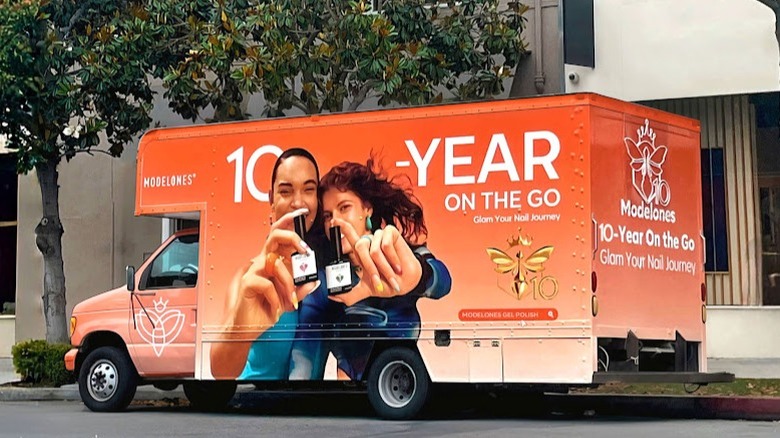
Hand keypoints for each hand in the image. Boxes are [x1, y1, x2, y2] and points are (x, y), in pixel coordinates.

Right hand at [210, 208, 317, 378]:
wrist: (247, 327)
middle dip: (292, 238)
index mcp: (271, 262)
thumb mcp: (288, 298)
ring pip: (276, 265)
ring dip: (288, 284)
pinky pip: (268, 285)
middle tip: (305, 249)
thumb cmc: (264, 309)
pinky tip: (276, 307)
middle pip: (274, 237)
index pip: (278, 235)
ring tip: (290, 300)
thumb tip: (315, 281)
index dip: (287, 221)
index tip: (300, 213)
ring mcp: (253, 271)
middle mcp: (261, 262)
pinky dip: (277, 298)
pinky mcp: (248, 283)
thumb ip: (301, 289)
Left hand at [327, 218, 421, 305]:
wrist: (406, 283)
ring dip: (384, 266)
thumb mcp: (366, 290)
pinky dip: (392, 258)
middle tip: (378, 281)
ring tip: (393, 273)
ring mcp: (379, 236)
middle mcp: (369, 242)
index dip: (342, 227)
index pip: (349, 237)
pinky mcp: (390, 233)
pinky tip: (398, 264)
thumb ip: (350, 294)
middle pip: (359, 247)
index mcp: (361, 253)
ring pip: (374, 250)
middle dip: (370, 267)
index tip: (333, 221)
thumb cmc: (387, 283)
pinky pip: (386, 245)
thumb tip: (333, 296)